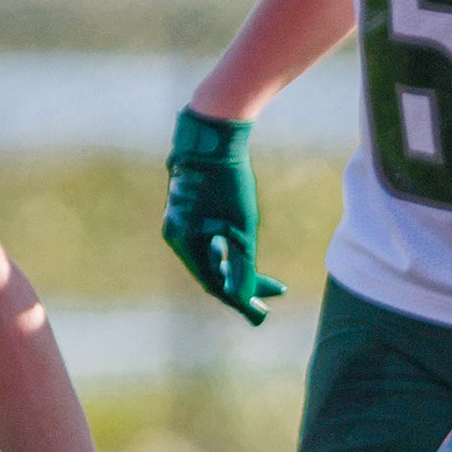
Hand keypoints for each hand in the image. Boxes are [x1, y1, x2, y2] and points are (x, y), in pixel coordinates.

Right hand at [160, 109, 282, 326]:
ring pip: (210, 258)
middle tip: (274, 295)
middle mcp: (176, 235)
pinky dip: (227, 253)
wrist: (211, 137)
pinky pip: (207, 243)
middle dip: (244, 286)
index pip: (214, 284)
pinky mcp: (187, 213)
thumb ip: (242, 264)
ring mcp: (179, 223)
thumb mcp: (241, 227)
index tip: (262, 314)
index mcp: (184, 241)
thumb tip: (242, 298)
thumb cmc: (228, 182)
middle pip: (212, 273)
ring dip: (238, 271)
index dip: (240, 301)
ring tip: (267, 281)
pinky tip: (244, 258)